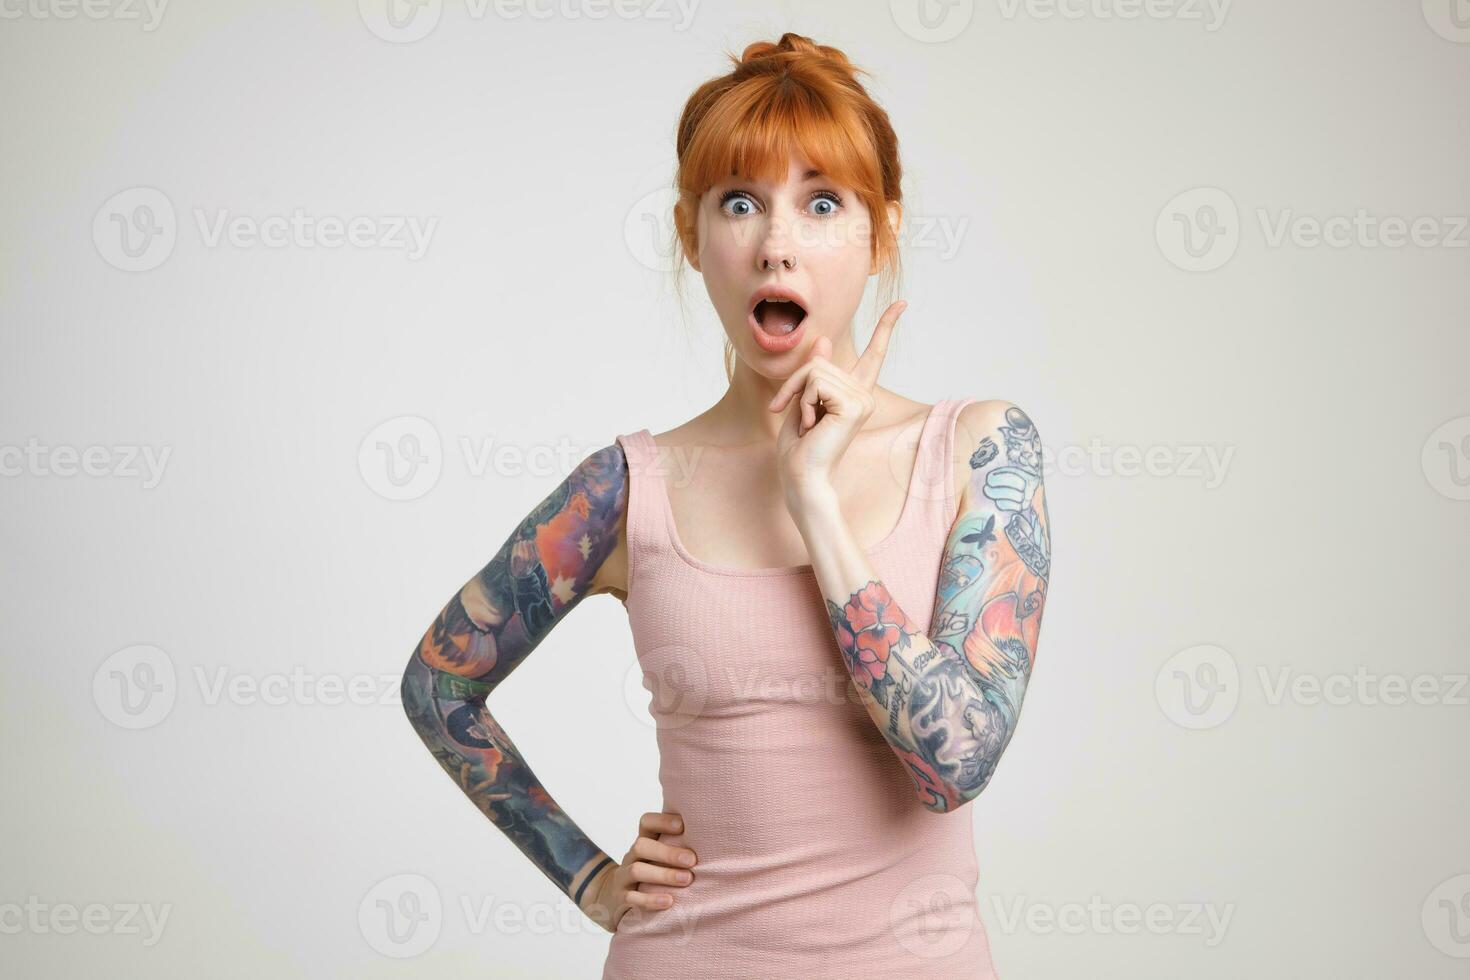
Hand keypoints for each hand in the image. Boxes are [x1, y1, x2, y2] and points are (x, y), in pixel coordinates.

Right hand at [578, 811, 697, 933]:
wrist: (611, 898)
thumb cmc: (649, 873)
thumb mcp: (658, 858)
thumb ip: (679, 847)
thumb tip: (716, 840)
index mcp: (643, 842)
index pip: (646, 823)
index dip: (663, 821)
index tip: (684, 825)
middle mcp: (632, 856)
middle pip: (642, 845)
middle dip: (668, 852)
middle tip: (692, 860)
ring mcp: (623, 877)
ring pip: (637, 870)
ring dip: (664, 875)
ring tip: (687, 880)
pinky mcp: (620, 899)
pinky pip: (632, 898)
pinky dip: (650, 900)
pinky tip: (669, 901)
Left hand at [767, 300, 906, 502]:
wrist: (803, 478)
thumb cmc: (799, 450)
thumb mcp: (800, 403)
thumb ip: (812, 374)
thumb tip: (823, 340)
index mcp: (855, 395)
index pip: (874, 355)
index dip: (886, 326)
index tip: (902, 303)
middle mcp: (864, 395)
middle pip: (819, 361)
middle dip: (793, 385)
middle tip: (789, 412)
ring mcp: (862, 400)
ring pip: (814, 370)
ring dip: (797, 396)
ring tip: (806, 423)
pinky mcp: (854, 405)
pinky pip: (814, 383)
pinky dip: (802, 402)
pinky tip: (810, 425)